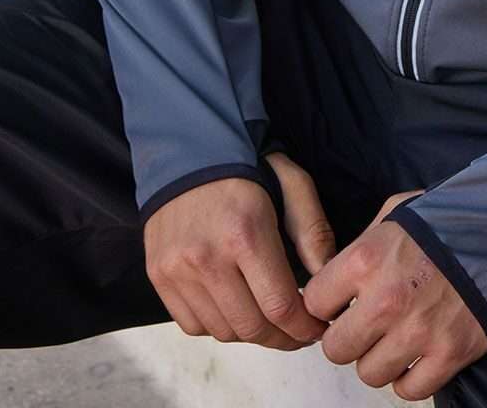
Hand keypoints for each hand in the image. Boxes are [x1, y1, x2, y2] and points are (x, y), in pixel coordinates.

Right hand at [143, 154, 331, 349]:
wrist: (190, 150)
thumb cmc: (249, 167)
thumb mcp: (293, 184)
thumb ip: (314, 232)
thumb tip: (328, 280)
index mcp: (245, 233)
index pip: (280, 306)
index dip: (305, 327)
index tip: (318, 327)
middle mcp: (206, 257)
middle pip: (252, 327)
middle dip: (283, 337)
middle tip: (299, 331)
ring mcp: (177, 270)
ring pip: (223, 331)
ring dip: (252, 333)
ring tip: (269, 319)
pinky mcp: (159, 276)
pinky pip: (193, 325)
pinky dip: (219, 325)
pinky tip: (236, 307)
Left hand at [301, 188, 486, 400]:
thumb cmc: (447, 220)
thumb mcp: (395, 212)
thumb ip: (361, 245)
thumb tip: (332, 276)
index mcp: (366, 260)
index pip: (313, 303)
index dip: (325, 304)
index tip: (337, 303)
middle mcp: (386, 300)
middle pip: (336, 349)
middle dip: (348, 336)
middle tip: (366, 323)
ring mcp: (417, 332)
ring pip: (369, 373)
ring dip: (380, 357)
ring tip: (396, 335)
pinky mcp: (448, 355)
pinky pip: (408, 390)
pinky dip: (410, 377)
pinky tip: (417, 352)